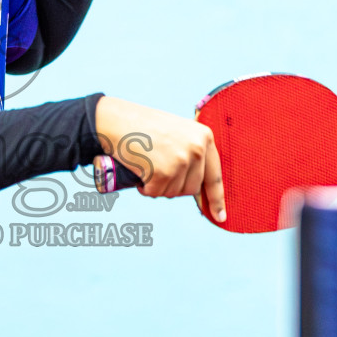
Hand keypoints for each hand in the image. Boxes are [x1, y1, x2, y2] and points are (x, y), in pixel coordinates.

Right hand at [93, 96, 226, 221]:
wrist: (116, 120)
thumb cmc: (143, 126)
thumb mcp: (177, 133)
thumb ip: (191, 152)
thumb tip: (198, 186)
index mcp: (204, 137)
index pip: (214, 176)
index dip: (216, 199)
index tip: (220, 216)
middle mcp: (197, 149)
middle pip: (192, 188)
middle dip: (174, 186)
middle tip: (156, 168)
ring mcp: (180, 162)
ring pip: (173, 192)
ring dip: (158, 186)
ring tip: (147, 164)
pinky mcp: (162, 173)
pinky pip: (155, 193)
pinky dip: (145, 187)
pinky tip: (139, 170)